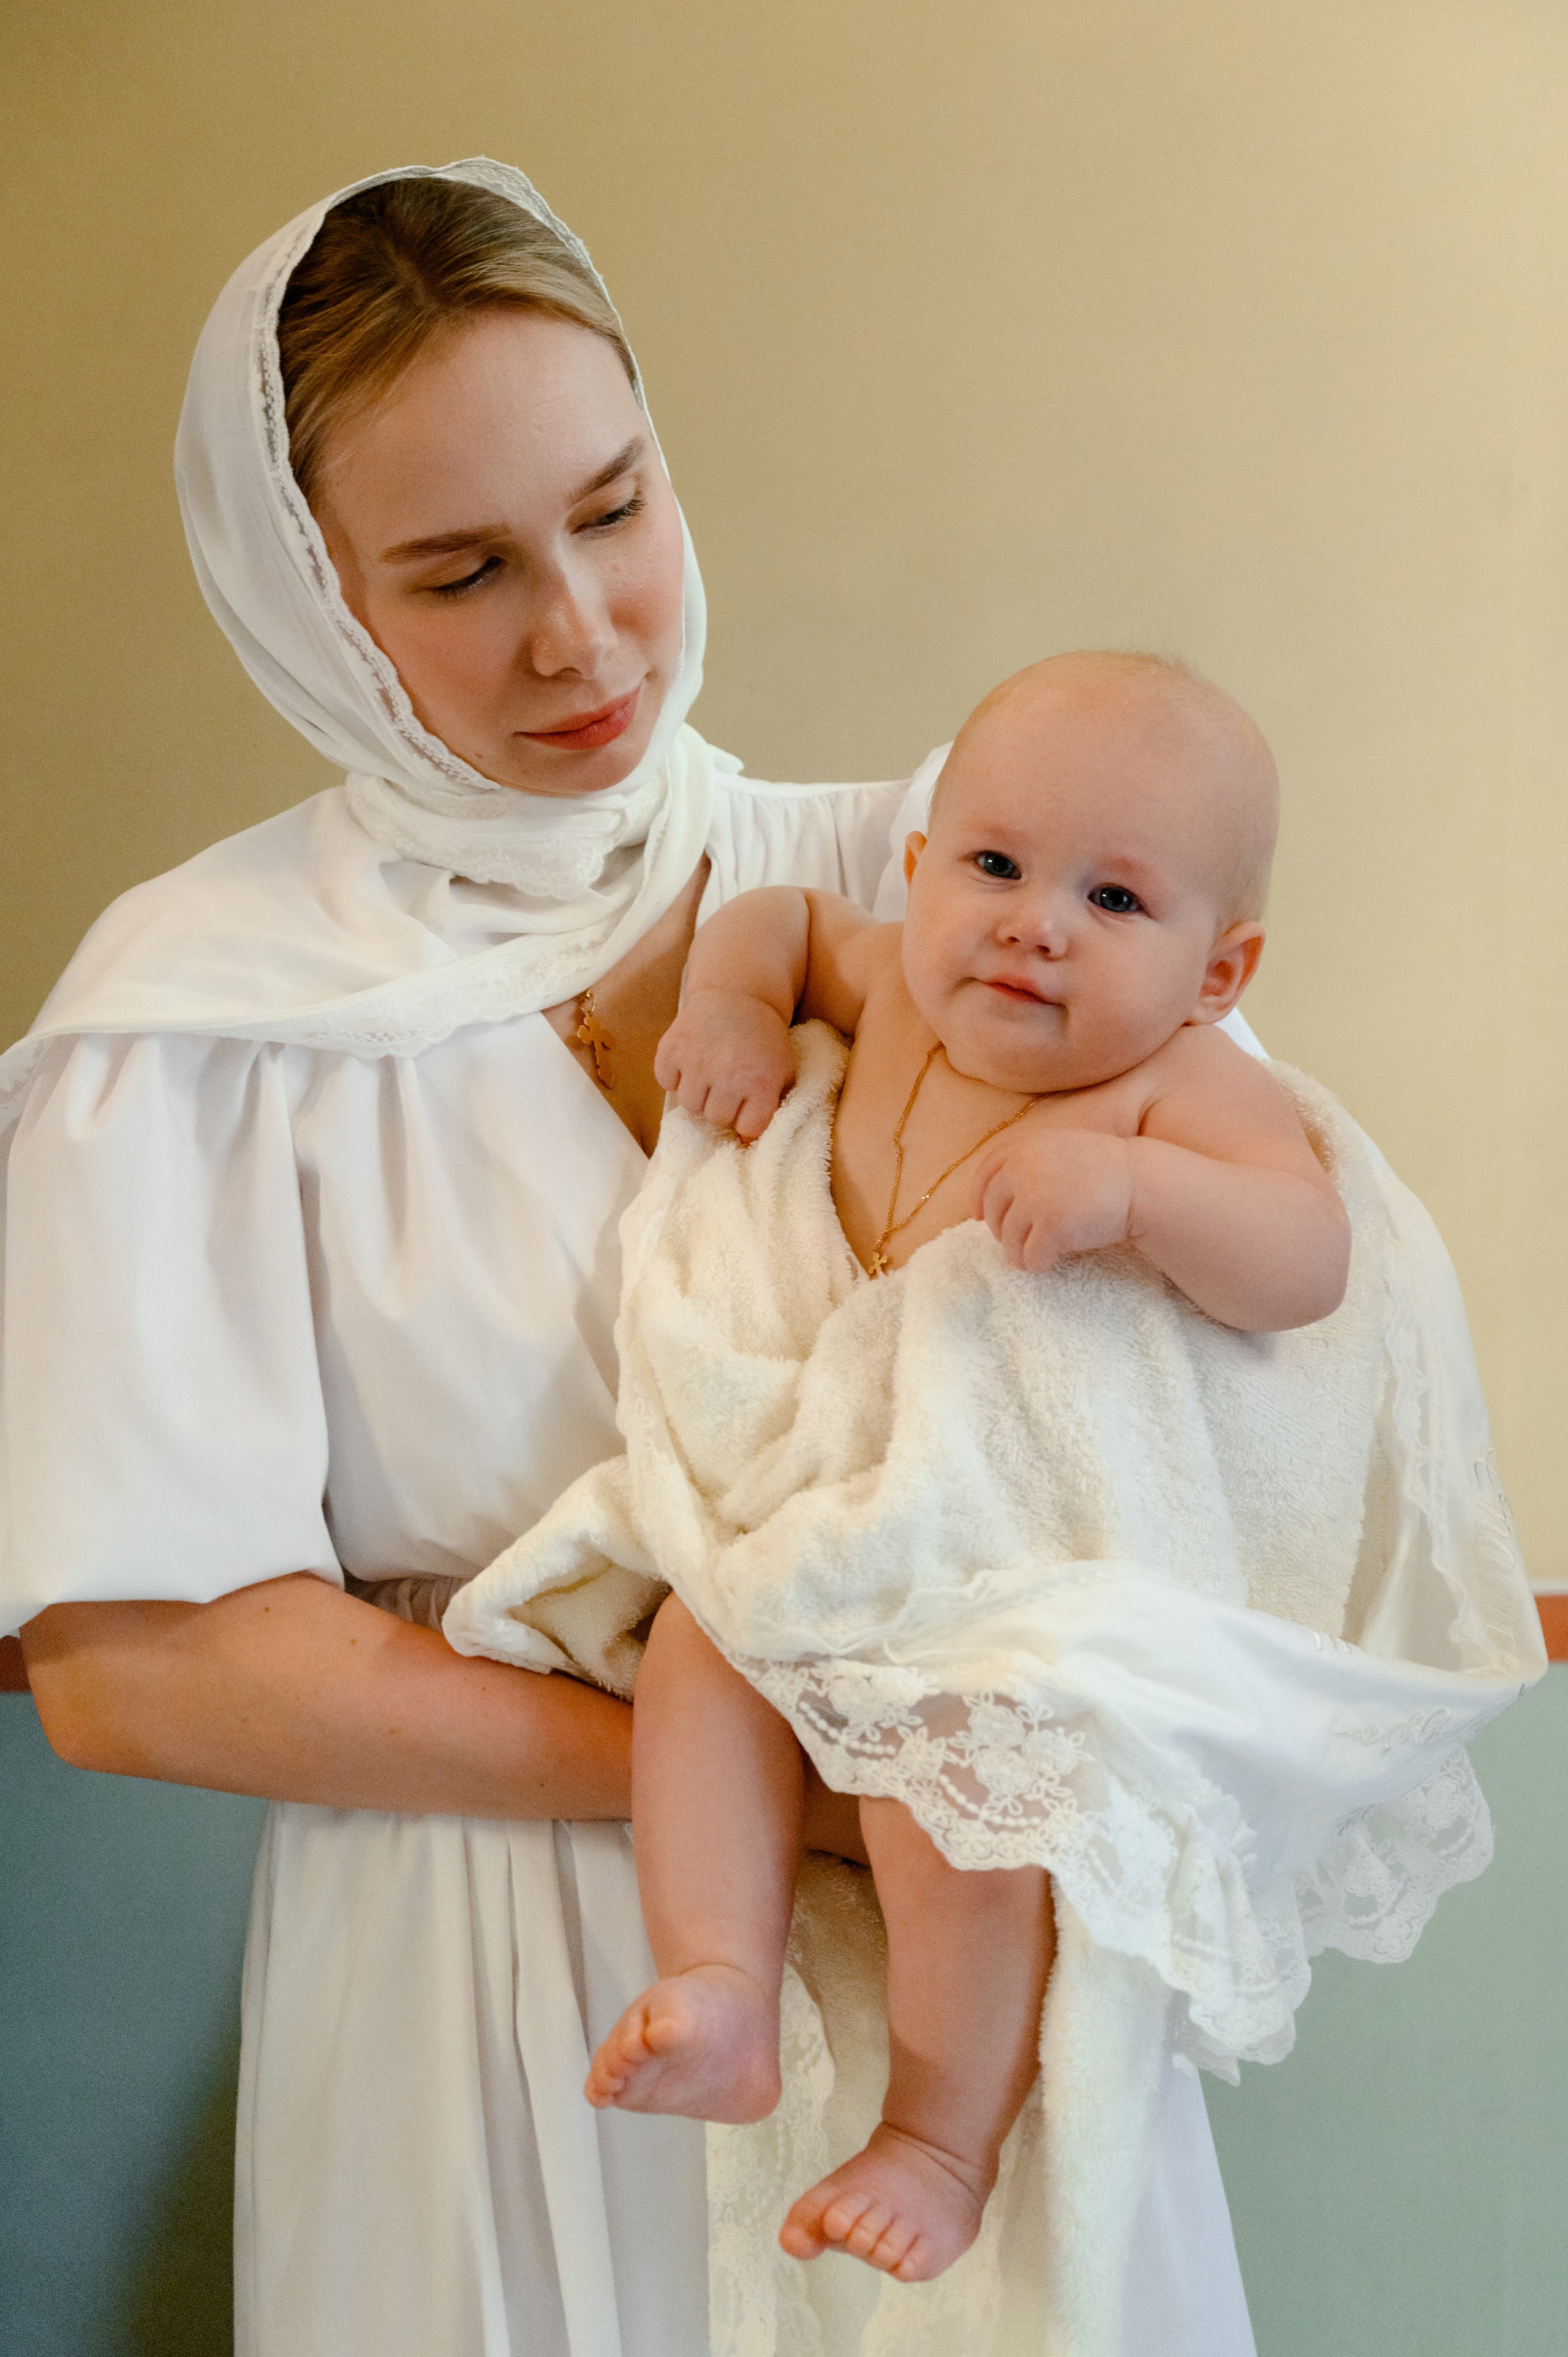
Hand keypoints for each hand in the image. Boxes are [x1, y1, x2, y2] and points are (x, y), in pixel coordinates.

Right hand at [653, 990, 795, 1141]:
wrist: (737, 993)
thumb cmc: (763, 1037)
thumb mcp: (784, 1068)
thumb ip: (776, 1103)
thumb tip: (751, 1141)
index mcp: (761, 1082)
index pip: (747, 1129)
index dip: (747, 1121)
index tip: (747, 1109)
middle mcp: (728, 1075)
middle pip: (717, 1119)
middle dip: (723, 1107)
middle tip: (727, 1087)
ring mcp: (697, 1062)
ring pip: (690, 1107)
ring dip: (699, 1095)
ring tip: (708, 1076)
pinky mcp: (672, 1049)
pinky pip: (666, 1083)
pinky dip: (674, 1078)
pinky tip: (690, 1064)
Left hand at [972, 1124, 1134, 1272]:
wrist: (1142, 1183)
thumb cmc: (1105, 1169)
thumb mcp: (1059, 1148)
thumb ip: (1027, 1163)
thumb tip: (989, 1198)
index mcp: (1022, 1148)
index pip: (984, 1176)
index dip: (978, 1199)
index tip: (978, 1217)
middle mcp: (1022, 1170)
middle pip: (992, 1212)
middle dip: (1002, 1231)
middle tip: (1020, 1241)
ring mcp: (1035, 1198)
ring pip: (1008, 1240)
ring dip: (1019, 1252)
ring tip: (1037, 1254)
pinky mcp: (1051, 1227)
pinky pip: (1030, 1257)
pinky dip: (1038, 1264)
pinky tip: (1052, 1261)